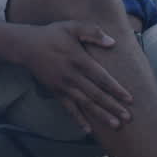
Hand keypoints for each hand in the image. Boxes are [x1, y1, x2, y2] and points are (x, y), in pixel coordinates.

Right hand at [10, 20, 132, 132]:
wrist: (26, 46)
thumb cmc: (52, 35)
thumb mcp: (72, 27)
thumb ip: (93, 32)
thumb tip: (112, 42)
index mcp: (79, 60)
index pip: (101, 77)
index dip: (116, 89)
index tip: (130, 99)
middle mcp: (72, 76)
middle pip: (96, 94)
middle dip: (113, 106)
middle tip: (128, 118)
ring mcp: (63, 86)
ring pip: (85, 104)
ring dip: (101, 115)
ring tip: (115, 125)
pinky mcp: (56, 92)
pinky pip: (69, 108)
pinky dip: (78, 119)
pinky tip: (88, 130)